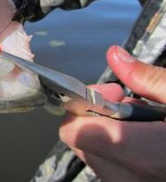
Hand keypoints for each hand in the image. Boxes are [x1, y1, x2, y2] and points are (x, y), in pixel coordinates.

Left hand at [59, 45, 165, 180]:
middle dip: (94, 111)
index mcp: (144, 153)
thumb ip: (149, 79)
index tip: (114, 91)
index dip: (84, 104)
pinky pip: (104, 162)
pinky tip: (142, 137)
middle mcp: (128, 176)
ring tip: (139, 119)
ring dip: (104, 128)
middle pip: (78, 138)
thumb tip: (113, 54)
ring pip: (89, 151)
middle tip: (128, 100)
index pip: (75, 131)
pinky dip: (113, 145)